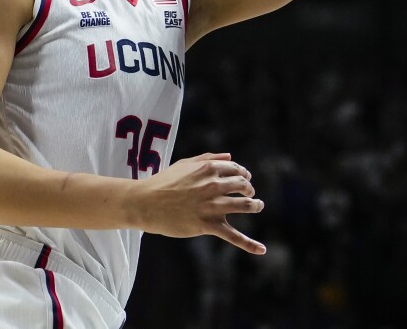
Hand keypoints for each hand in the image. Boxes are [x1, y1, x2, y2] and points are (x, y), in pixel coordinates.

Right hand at [130, 152, 265, 253]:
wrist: (145, 203)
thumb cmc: (163, 182)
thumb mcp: (185, 164)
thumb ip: (208, 158)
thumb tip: (229, 157)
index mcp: (208, 169)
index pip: (236, 169)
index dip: (243, 174)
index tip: (245, 179)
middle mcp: (213, 186)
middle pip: (242, 186)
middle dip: (249, 189)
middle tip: (250, 194)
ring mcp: (211, 206)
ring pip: (243, 206)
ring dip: (254, 205)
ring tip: (257, 206)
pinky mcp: (207, 225)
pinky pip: (233, 236)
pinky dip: (249, 244)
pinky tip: (261, 250)